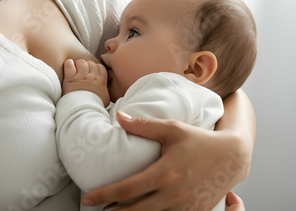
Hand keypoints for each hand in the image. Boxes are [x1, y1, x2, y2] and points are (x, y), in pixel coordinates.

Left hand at [62, 59, 109, 107]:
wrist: (83, 113)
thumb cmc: (94, 108)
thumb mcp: (105, 99)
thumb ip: (105, 90)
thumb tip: (105, 84)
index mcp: (101, 81)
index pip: (100, 67)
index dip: (95, 68)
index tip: (92, 72)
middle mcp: (92, 77)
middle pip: (91, 63)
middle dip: (87, 66)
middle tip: (82, 71)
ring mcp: (81, 77)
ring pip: (81, 62)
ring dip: (78, 64)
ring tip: (75, 70)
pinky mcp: (70, 79)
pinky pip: (69, 64)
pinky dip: (69, 64)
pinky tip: (69, 67)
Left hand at [81, 112, 247, 210]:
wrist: (231, 157)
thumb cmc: (199, 140)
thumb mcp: (172, 128)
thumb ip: (144, 125)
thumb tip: (119, 117)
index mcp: (166, 172)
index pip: (128, 188)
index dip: (106, 194)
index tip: (89, 197)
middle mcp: (174, 194)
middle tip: (97, 209)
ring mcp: (185, 208)